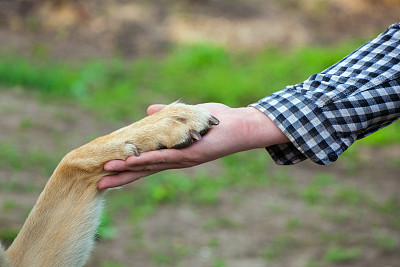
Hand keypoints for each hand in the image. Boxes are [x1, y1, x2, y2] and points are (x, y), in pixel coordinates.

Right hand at [97, 103, 288, 188]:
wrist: (240, 126)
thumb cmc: (214, 122)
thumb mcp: (186, 117)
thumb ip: (166, 116)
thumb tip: (147, 111)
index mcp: (173, 153)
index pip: (145, 162)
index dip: (126, 167)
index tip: (106, 171)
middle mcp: (175, 160)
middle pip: (143, 170)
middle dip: (121, 177)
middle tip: (97, 184)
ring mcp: (183, 159)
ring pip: (150, 165)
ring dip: (128, 169)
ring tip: (106, 174)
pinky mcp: (191, 154)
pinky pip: (166, 156)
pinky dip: (149, 159)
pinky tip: (133, 161)